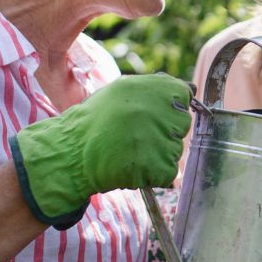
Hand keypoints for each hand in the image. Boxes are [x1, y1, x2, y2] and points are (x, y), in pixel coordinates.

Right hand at [9, 74, 190, 222]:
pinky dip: (154, 174)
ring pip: (175, 150)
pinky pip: (168, 172)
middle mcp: (160, 110)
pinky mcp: (158, 166)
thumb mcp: (122, 90)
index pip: (183, 95)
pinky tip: (133, 166)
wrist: (71, 151)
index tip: (150, 115)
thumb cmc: (94, 120)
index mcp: (154, 87)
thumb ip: (157, 88)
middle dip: (165, 131)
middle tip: (136, 135)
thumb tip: (190, 88)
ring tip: (130, 150)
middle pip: (182, 124)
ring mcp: (161, 139)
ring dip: (158, 154)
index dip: (168, 108)